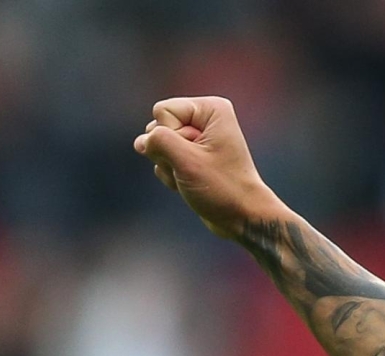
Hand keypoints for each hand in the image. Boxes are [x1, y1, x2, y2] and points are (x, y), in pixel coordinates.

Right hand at [131, 96, 283, 240]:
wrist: (242, 218)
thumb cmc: (223, 188)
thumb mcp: (186, 161)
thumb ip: (157, 141)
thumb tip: (141, 142)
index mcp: (212, 109)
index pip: (162, 111)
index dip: (170, 136)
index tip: (197, 154)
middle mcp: (205, 118)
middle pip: (157, 126)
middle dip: (167, 152)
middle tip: (195, 169)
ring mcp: (197, 137)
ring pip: (157, 144)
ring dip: (168, 166)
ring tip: (193, 178)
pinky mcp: (191, 155)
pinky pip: (163, 158)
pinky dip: (171, 175)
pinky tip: (189, 184)